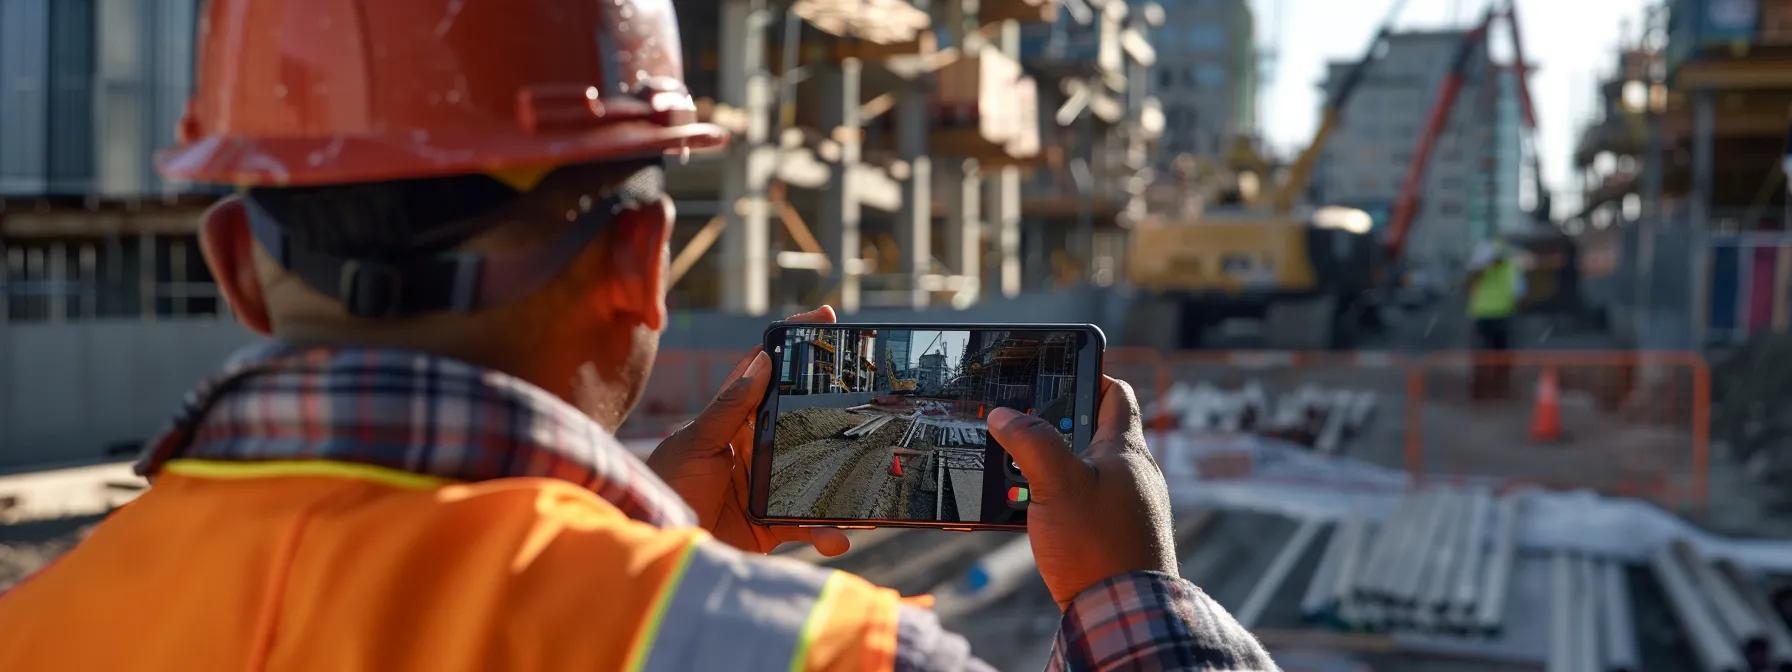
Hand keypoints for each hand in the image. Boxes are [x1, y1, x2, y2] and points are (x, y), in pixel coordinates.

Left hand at [646, 306, 850, 556]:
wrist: (660, 553)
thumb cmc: (666, 491)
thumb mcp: (694, 445)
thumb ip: (728, 408)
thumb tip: (762, 362)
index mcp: (731, 420)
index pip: (764, 371)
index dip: (793, 342)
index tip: (825, 319)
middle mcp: (752, 447)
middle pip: (801, 417)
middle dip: (836, 405)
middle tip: (870, 387)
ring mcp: (766, 484)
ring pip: (815, 472)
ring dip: (840, 481)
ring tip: (865, 480)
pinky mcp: (772, 523)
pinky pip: (808, 523)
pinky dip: (825, 531)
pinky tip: (837, 537)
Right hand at [987, 376, 1176, 609]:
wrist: (1122, 614)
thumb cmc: (1099, 546)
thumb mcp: (1058, 483)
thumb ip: (1031, 442)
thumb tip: (1005, 414)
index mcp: (1126, 450)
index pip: (1115, 393)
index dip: (1087, 375)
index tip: (1055, 373)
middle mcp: (1132, 474)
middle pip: (1091, 431)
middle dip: (1053, 428)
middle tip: (1020, 430)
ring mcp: (1126, 506)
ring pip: (1081, 470)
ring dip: (1048, 469)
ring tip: (1018, 476)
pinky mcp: (1115, 534)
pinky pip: (1083, 504)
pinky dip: (1056, 501)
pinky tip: (1032, 515)